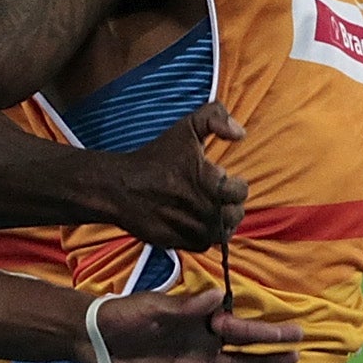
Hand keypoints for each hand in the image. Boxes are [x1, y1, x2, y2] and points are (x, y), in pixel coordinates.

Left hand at [90, 288, 300, 362]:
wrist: (98, 338)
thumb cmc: (126, 315)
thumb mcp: (153, 307)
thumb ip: (186, 306)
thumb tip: (218, 296)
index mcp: (200, 316)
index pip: (237, 321)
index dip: (256, 326)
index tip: (280, 325)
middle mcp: (205, 339)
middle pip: (245, 342)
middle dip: (273, 340)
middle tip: (302, 338)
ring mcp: (197, 362)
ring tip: (292, 361)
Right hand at [101, 104, 248, 250]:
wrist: (120, 188)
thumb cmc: (154, 158)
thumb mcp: (186, 127)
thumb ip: (216, 117)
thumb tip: (240, 134)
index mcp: (211, 182)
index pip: (242, 191)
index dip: (234, 184)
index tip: (221, 179)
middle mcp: (205, 209)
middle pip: (236, 214)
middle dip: (228, 204)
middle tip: (214, 195)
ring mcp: (192, 229)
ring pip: (223, 233)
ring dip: (219, 222)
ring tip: (208, 209)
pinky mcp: (179, 243)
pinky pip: (204, 244)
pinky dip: (204, 235)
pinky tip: (195, 221)